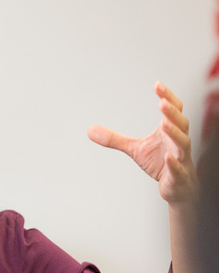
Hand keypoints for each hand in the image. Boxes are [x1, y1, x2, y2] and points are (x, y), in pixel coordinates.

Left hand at [87, 82, 196, 204]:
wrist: (177, 187)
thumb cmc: (161, 162)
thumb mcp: (135, 149)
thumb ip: (115, 139)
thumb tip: (89, 130)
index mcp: (170, 131)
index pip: (173, 110)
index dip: (167, 97)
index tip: (157, 85)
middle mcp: (178, 141)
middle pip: (181, 123)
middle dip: (171, 113)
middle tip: (161, 102)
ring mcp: (182, 158)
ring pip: (182, 143)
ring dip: (174, 133)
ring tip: (163, 123)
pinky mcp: (179, 175)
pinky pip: (179, 168)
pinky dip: (174, 163)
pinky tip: (169, 158)